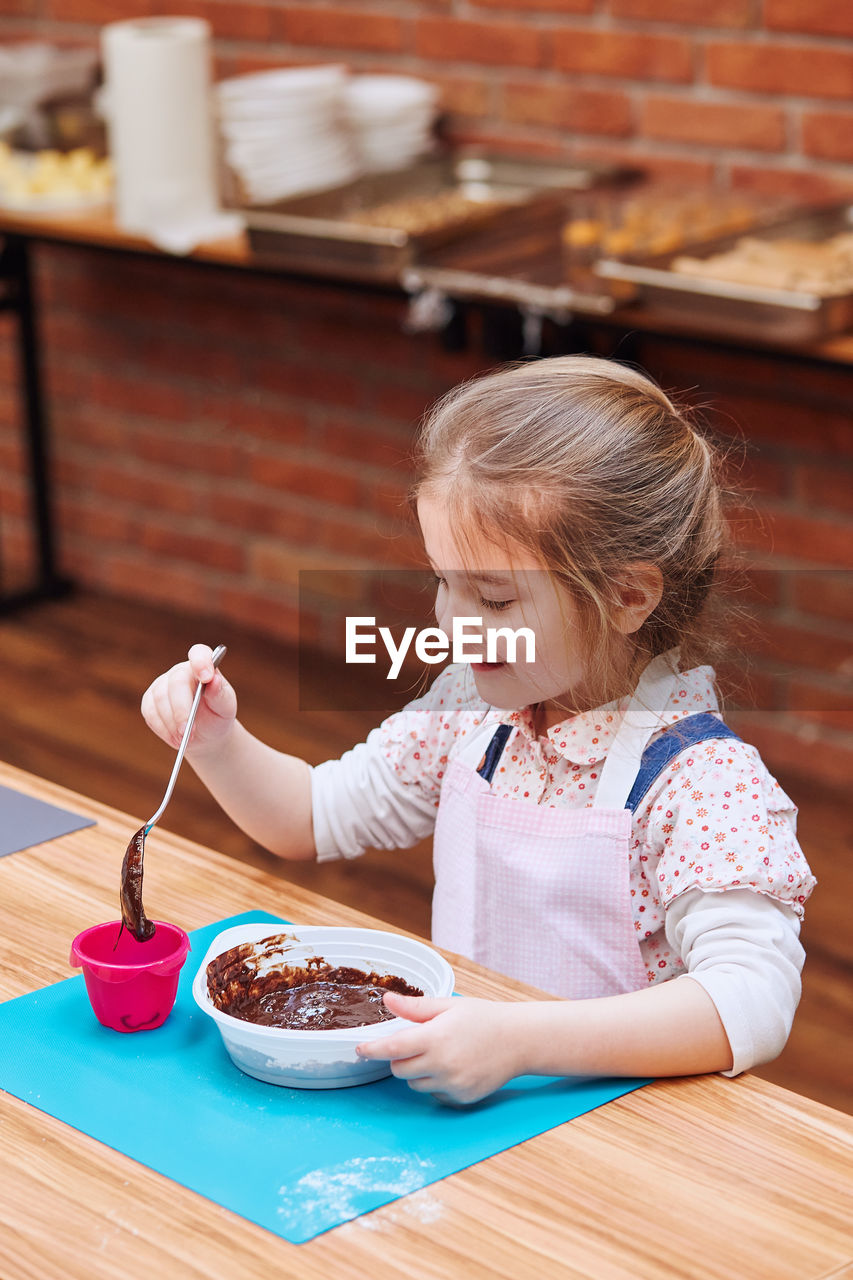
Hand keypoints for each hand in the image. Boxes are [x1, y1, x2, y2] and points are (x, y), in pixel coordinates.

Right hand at [141, 644, 237, 756]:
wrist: (205, 733)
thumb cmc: (217, 715)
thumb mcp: (225, 707)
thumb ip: (220, 694)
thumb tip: (214, 680)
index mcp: (202, 667)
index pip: (199, 653)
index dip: (201, 662)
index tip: (207, 678)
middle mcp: (179, 672)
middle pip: (176, 683)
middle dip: (181, 710)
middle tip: (187, 732)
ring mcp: (161, 685)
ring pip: (160, 699)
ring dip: (171, 723)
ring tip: (184, 740)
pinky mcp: (149, 701)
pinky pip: (150, 712)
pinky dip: (162, 729)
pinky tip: (175, 739)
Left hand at [357, 992, 522, 1105]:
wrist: (519, 1040)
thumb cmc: (483, 1018)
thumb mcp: (449, 1006)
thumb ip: (415, 1008)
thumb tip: (387, 1000)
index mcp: (436, 1038)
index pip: (393, 1048)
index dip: (372, 1049)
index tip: (360, 1049)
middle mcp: (442, 1065)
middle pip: (399, 1070)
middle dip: (399, 1058)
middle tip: (414, 1043)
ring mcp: (453, 1084)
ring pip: (416, 1084)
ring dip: (417, 1072)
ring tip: (439, 1053)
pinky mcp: (461, 1098)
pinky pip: (435, 1094)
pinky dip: (436, 1083)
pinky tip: (453, 1067)